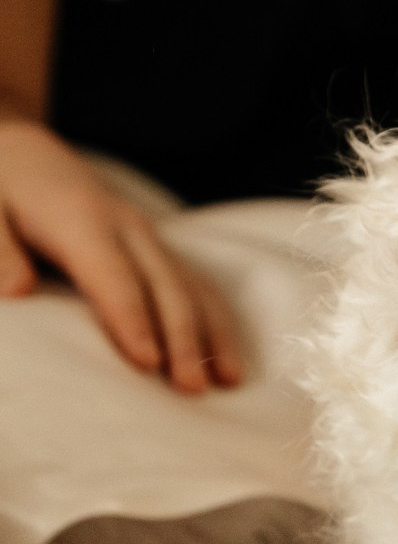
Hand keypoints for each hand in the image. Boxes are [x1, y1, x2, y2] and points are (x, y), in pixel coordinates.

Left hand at [0, 119, 242, 393]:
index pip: (113, 277)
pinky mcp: (156, 247)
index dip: (132, 319)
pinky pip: (197, 283)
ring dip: (212, 333)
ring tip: (228, 380)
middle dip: (183, 338)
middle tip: (191, 388)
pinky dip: (217, 320)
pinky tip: (227, 358)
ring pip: (192, 285)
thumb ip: (0, 252)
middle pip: (164, 285)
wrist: (24, 155)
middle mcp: (126, 227)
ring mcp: (148, 236)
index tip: (148, 363)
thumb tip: (16, 293)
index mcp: (82, 221)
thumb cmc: (1, 190)